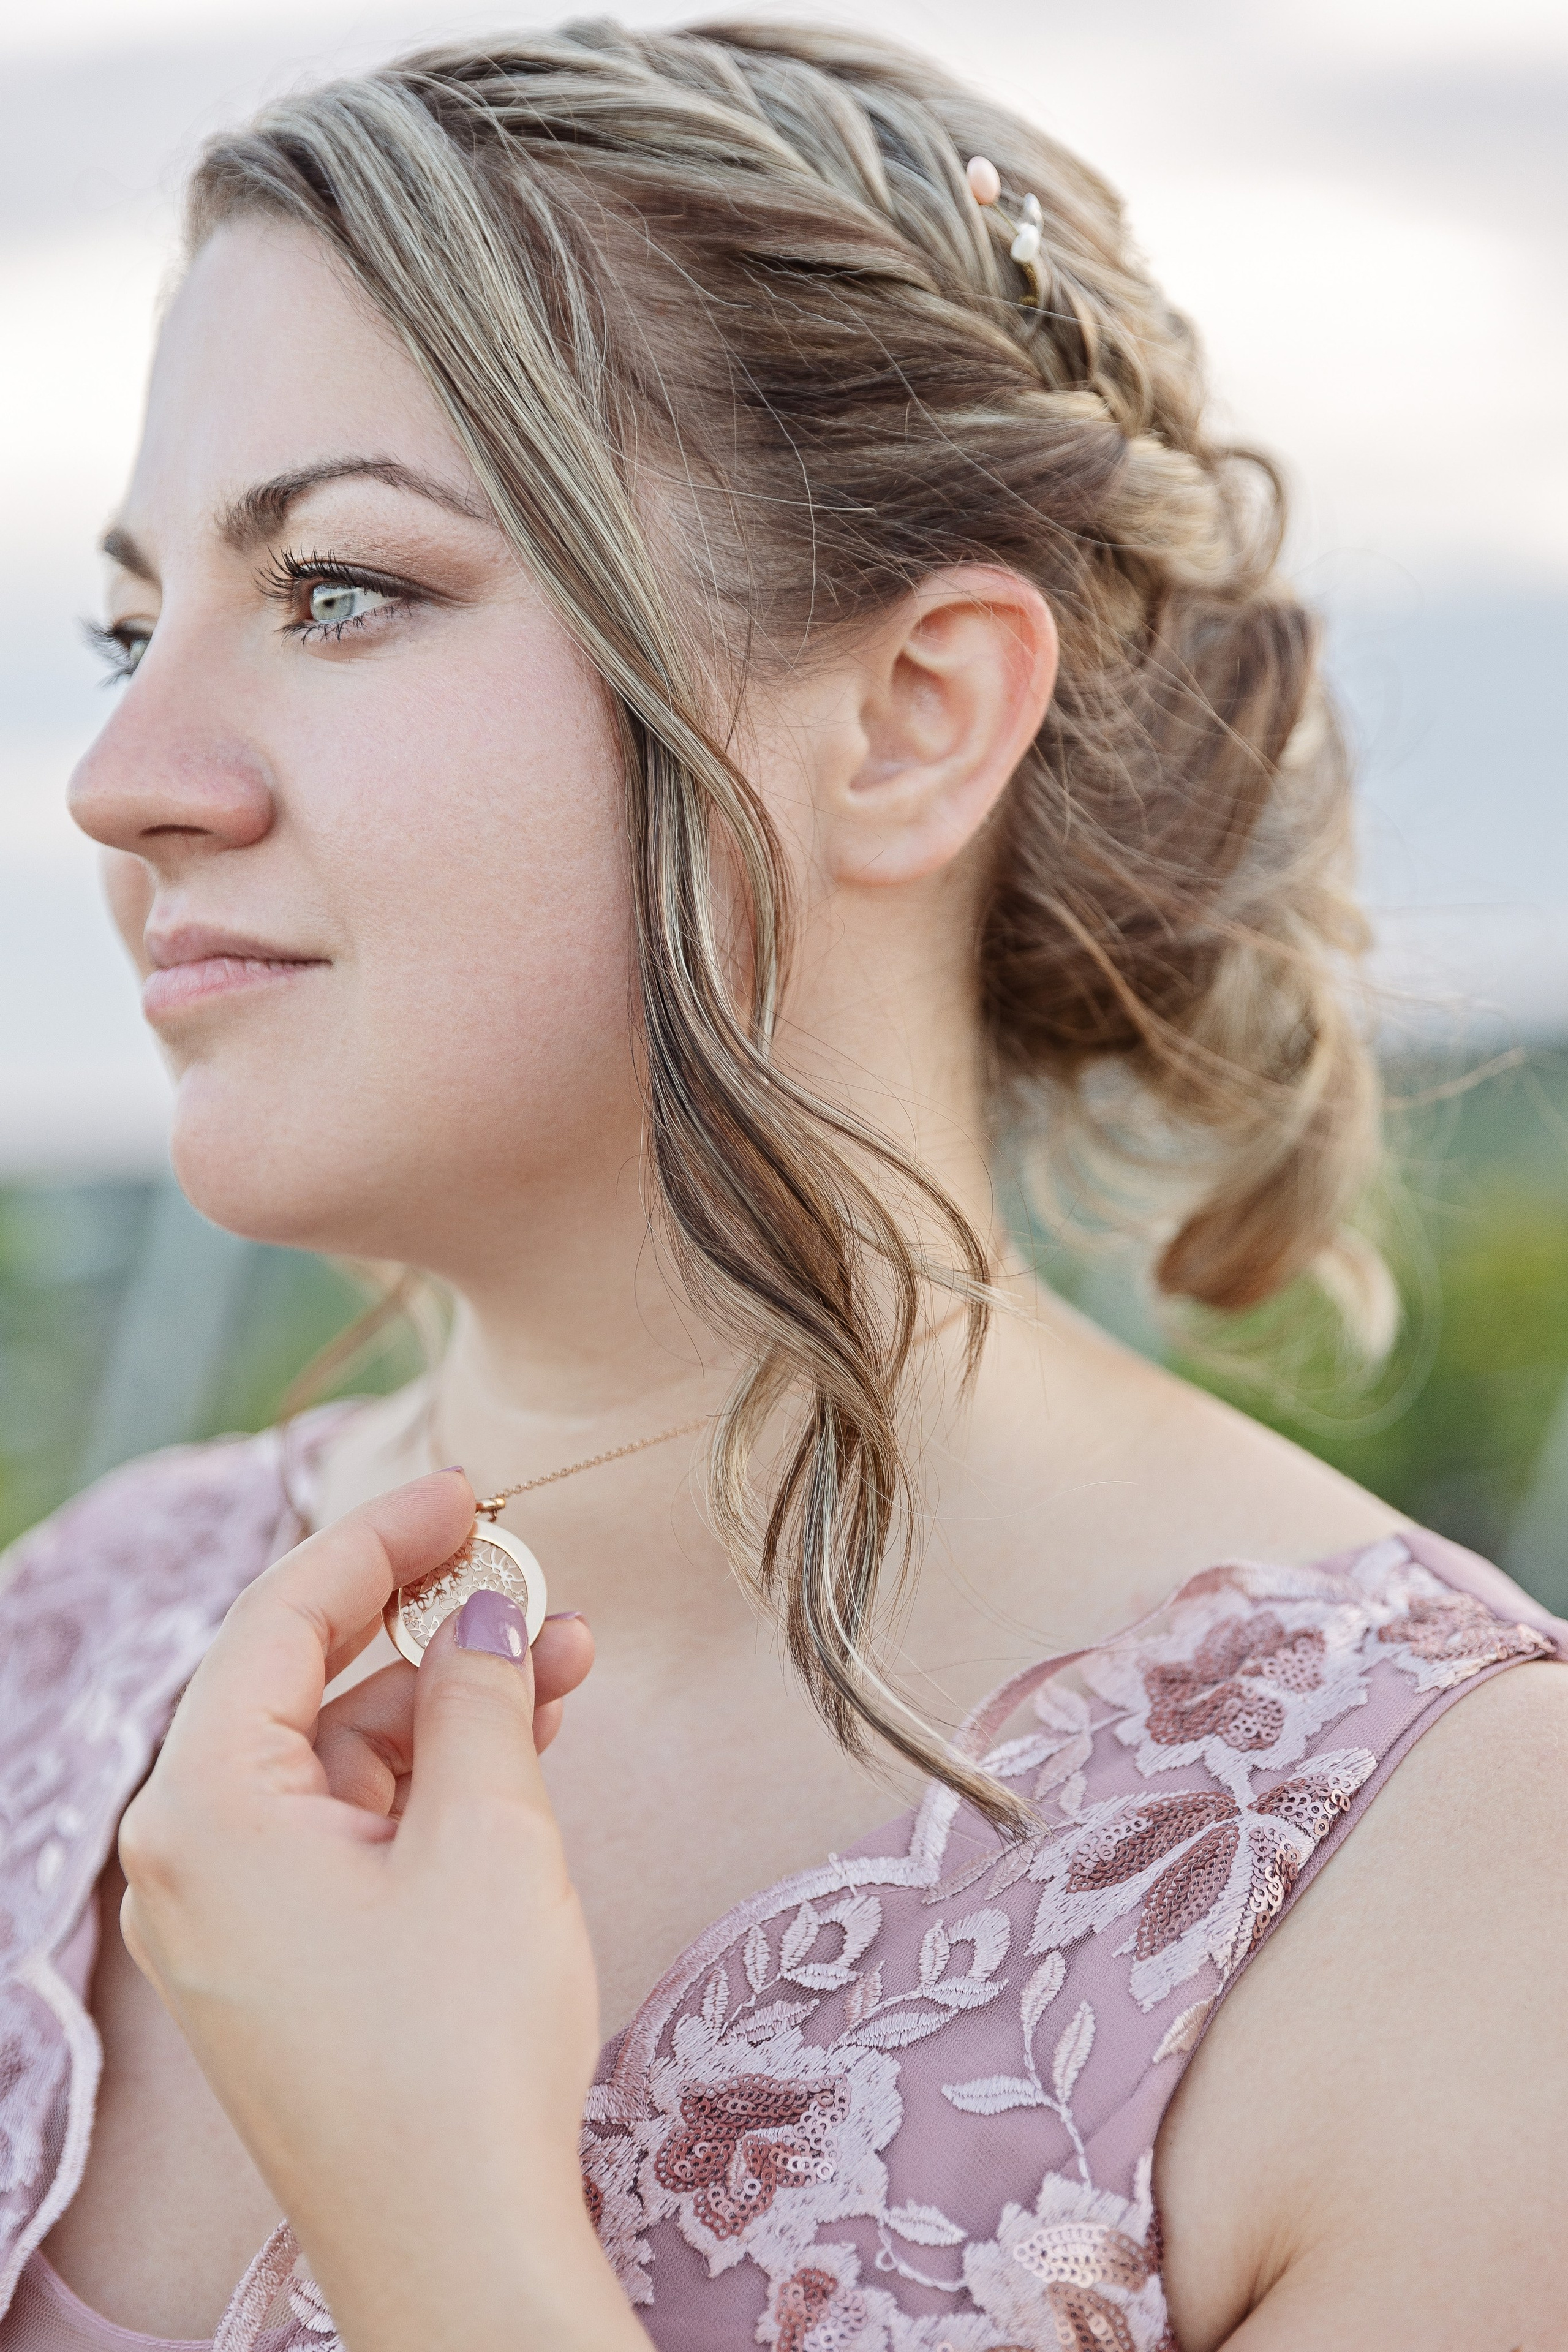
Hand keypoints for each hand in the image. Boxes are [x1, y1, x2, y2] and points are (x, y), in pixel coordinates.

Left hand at [118, 1470, 646, 2351]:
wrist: (455, 2243)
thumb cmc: (460, 2046)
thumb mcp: (487, 1832)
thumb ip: (482, 1696)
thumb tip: (487, 1619)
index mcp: (202, 1809)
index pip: (282, 1616)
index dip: (382, 1536)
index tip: (466, 1492)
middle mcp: (190, 1854)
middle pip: (303, 1680)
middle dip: (424, 1620)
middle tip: (523, 1569)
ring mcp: (230, 1915)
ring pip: (338, 1754)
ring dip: (447, 1703)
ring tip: (566, 1663)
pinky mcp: (280, 1959)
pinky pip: (345, 1826)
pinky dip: (428, 1781)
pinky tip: (523, 1746)